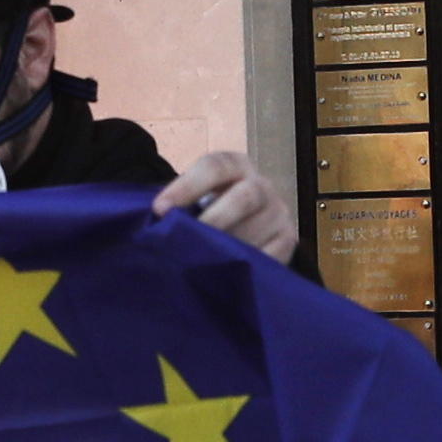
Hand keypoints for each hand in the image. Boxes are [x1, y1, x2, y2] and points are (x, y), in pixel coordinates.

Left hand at [155, 149, 297, 260]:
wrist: (247, 224)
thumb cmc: (210, 208)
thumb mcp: (196, 197)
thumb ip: (180, 206)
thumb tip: (154, 225)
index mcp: (235, 165)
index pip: (214, 166)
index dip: (187, 186)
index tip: (160, 209)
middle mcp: (261, 185)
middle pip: (246, 197)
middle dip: (216, 219)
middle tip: (188, 240)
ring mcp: (278, 213)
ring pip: (257, 231)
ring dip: (228, 249)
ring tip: (200, 264)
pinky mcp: (287, 240)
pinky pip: (269, 256)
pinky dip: (246, 267)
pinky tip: (225, 275)